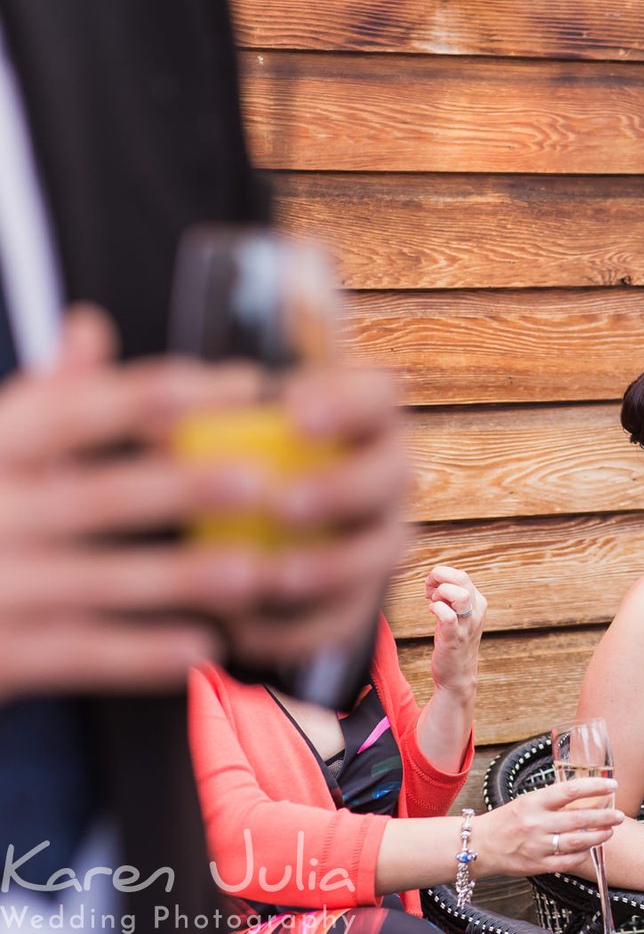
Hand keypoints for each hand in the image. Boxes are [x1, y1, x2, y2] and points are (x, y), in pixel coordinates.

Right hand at [0, 306, 263, 698]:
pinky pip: (80, 654)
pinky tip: (206, 648)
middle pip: (101, 496)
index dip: (160, 396)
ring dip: (182, 578)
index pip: (80, 411)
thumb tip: (92, 324)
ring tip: (256, 573)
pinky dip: (142, 655)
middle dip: (183, 488)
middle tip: (262, 481)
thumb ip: (44, 398)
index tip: (245, 384)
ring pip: (101, 579)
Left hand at [219, 360, 410, 669]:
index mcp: (361, 415)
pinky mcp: (359, 593)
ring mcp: (379, 535)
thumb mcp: (215, 422)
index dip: (346, 402)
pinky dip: (296, 629)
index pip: (376, 394)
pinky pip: (342, 618)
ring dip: (330, 567)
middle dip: (343, 490)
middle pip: (392, 475)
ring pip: (379, 553)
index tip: (293, 414)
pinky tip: (243, 630)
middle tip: (284, 503)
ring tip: (273, 577)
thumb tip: (149, 420)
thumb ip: (193, 414)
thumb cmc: (230, 448)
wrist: (249, 517)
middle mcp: (385, 472)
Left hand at [426, 565, 485, 695]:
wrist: (457, 675)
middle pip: (462, 578)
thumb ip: (451, 596)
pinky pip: (448, 616)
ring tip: (434, 603)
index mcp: (478, 602)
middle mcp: (476, 611)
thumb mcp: (458, 614)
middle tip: (428, 590)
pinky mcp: (455, 638)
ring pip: (461, 595)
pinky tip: (431, 612)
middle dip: (439, 578)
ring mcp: (467, 625)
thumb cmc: (453, 641)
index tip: (430, 587)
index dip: (442, 575)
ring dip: (441, 594)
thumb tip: (434, 578)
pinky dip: (436, 609)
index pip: (461, 575)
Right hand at [475, 778, 623, 877]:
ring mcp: (537, 846)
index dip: (594, 787)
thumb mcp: (526, 802)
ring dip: (598, 837)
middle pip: (579, 819)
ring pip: (577, 842)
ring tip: (609, 831)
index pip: (570, 790)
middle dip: (604, 817)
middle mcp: (536, 823)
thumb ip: (551, 800)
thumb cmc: (505, 821)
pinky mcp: (537, 865)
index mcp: (534, 802)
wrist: (478, 846)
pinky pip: (567, 861)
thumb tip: (582, 794)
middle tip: (619, 814)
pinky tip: (589, 850)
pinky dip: (582, 855)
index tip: (612, 785)